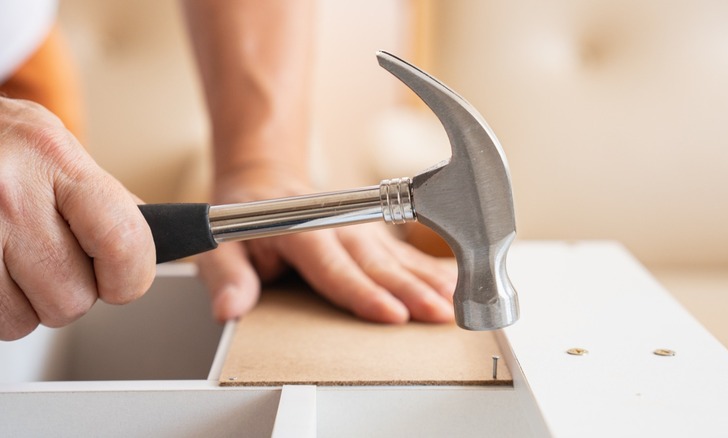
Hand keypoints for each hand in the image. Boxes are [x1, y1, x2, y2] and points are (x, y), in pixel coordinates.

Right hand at [0, 98, 155, 339]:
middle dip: (69, 291)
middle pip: (73, 296)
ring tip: (15, 262)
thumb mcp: (54, 150)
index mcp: (54, 158)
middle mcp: (10, 191)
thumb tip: (141, 254)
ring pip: (25, 319)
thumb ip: (102, 199)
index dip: (131, 278)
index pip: (123, 241)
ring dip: (25, 304)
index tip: (123, 283)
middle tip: (53, 262)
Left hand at [196, 169, 456, 323]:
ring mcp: (361, 228)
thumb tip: (230, 308)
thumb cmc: (243, 216)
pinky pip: (407, 253)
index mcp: (301, 229)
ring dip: (430, 281)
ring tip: (457, 302)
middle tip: (441, 315)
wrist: (265, 180)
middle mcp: (339, 226)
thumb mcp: (220, 244)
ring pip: (399, 258)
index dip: (365, 293)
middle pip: (378, 264)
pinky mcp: (374, 234)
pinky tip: (456, 283)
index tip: (392, 314)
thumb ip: (226, 275)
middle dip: (413, 291)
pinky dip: (432, 269)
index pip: (335, 267)